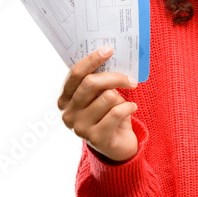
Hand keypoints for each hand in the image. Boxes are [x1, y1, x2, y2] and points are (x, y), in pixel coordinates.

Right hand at [57, 47, 139, 162]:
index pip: (75, 74)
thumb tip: (108, 56)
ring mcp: (79, 127)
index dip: (92, 60)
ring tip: (124, 105)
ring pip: (107, 98)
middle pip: (91, 83)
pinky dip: (129, 107)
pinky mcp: (95, 138)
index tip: (108, 50)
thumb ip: (98, 82)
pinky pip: (117, 112)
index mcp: (65, 100)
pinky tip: (132, 109)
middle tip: (130, 80)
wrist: (118, 147)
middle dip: (115, 77)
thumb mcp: (100, 97)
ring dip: (121, 98)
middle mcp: (68, 114)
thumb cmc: (109, 116)